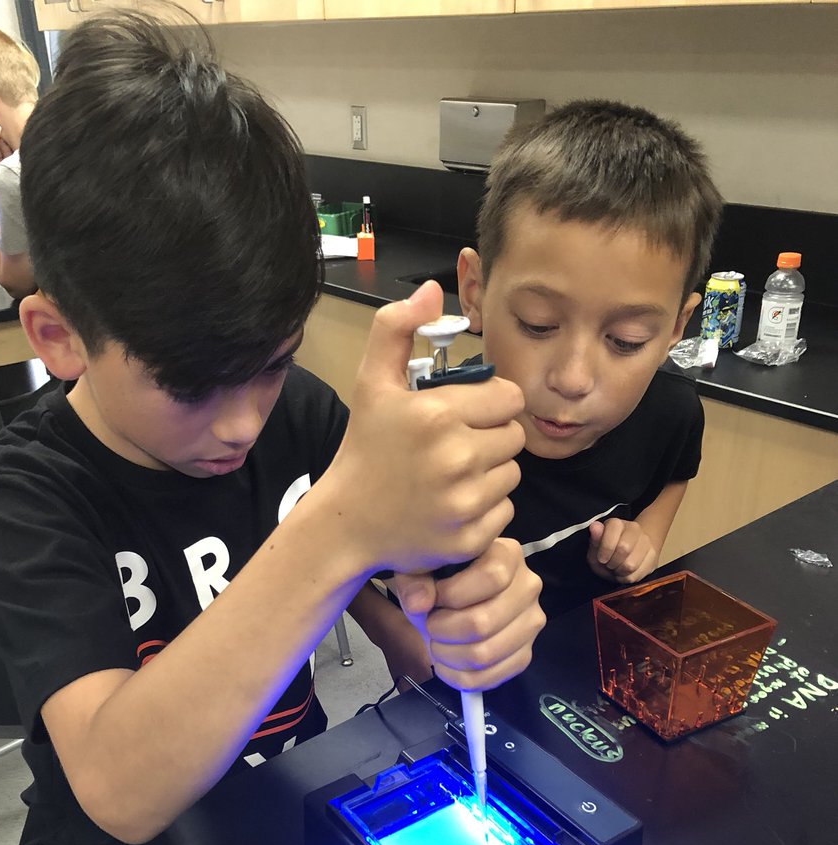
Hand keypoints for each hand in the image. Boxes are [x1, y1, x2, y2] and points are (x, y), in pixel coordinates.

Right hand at [323, 280, 525, 575]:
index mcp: (438, 414)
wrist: (346, 523)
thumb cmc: (365, 448)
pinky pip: (505, 511)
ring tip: (454, 474)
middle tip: (456, 445)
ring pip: (513, 474)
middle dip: (491, 436)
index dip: (491, 403)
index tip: (465, 413)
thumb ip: (396, 327)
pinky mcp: (471, 537)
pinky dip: (485, 508)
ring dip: (491, 472)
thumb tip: (433, 291)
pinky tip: (453, 503)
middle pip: (514, 436)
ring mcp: (464, 502)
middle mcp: (456, 458)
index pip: (509, 398)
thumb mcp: (372, 382)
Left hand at [394, 538, 543, 691]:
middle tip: (430, 627)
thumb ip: (415, 581)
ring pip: (485, 654)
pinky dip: (460, 678)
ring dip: (449, 656)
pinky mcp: (525, 654)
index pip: (492, 577)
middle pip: (483, 622)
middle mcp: (529, 587)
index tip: (433, 599)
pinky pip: (491, 677)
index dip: (453, 594)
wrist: (453, 602)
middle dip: (443, 631)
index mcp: (508, 555)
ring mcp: (531, 623)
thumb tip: (419, 604)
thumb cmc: (439, 580)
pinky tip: (447, 665)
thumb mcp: (421, 570)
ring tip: (436, 645)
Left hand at [587, 518, 658, 583]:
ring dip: (619, 572)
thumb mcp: (595, 547)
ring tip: (616, 569)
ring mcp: (646, 542)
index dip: (605, 548)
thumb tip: (595, 527)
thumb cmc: (607, 550)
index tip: (601, 558)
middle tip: (608, 564)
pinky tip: (624, 573)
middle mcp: (634, 529)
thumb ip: (595, 539)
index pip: (613, 530)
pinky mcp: (653, 557)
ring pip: (631, 565)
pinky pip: (637, 575)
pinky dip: (627, 578)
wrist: (628, 552)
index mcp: (617, 524)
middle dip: (612, 562)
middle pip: (624, 548)